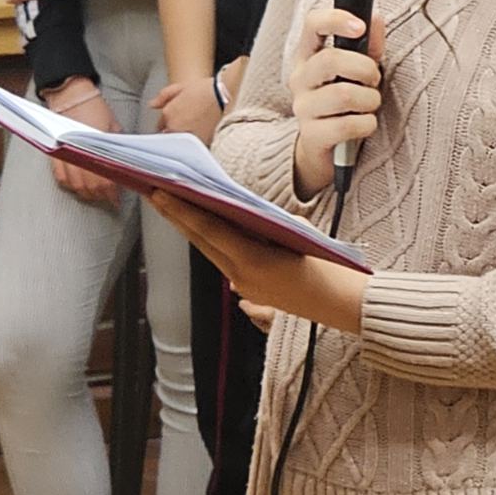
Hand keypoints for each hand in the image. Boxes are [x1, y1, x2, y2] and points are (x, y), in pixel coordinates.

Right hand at [45, 79, 120, 206]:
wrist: (72, 96)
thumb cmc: (95, 109)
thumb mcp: (113, 127)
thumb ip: (117, 147)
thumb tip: (128, 165)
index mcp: (98, 146)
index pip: (106, 178)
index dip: (112, 193)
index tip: (117, 201)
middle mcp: (81, 152)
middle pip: (90, 185)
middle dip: (101, 196)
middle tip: (109, 200)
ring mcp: (66, 154)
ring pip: (75, 185)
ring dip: (86, 194)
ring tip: (95, 196)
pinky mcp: (55, 153)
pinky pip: (61, 177)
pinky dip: (70, 186)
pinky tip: (77, 189)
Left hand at [148, 192, 365, 331]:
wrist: (341, 303)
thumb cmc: (326, 264)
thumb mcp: (297, 232)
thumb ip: (264, 221)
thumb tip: (238, 212)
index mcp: (253, 261)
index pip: (210, 230)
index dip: (182, 210)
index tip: (160, 192)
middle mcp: (241, 277)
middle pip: (201, 241)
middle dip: (176, 216)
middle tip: (154, 191)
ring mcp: (243, 286)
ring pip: (208, 251)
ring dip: (189, 228)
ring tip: (170, 204)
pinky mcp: (249, 289)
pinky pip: (223, 260)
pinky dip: (209, 241)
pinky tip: (199, 226)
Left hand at [150, 77, 222, 145]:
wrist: (226, 96)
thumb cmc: (206, 90)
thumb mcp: (181, 87)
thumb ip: (163, 96)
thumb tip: (152, 104)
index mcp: (168, 114)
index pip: (160, 125)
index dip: (167, 122)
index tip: (176, 120)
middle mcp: (175, 127)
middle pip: (169, 135)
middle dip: (175, 130)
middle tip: (188, 122)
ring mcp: (188, 137)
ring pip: (181, 142)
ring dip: (184, 138)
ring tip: (196, 127)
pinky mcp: (201, 143)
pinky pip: (193, 147)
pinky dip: (195, 143)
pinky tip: (202, 134)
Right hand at [289, 8, 385, 199]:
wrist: (325, 148)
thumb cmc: (345, 103)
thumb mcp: (358, 71)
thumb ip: (368, 47)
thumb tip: (377, 19)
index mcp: (308, 55)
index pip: (312, 25)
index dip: (336, 20)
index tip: (361, 26)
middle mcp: (299, 78)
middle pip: (330, 60)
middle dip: (365, 69)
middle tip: (374, 80)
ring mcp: (302, 107)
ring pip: (343, 95)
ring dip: (369, 99)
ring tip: (370, 104)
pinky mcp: (312, 135)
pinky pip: (348, 125)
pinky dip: (367, 124)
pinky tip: (365, 124)